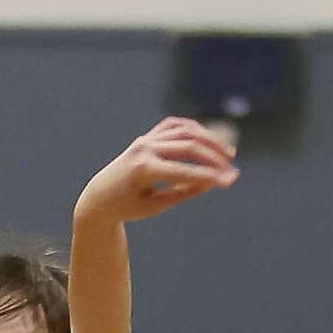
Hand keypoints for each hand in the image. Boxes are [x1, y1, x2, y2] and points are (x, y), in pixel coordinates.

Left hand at [75, 117, 237, 225]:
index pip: (183, 171)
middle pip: (188, 145)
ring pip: (185, 131)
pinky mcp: (148, 136)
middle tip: (232, 170)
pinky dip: (195, 130)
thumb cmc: (128, 207)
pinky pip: (176, 126)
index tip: (230, 181)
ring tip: (228, 154)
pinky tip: (210, 142)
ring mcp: (146, 139)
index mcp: (142, 170)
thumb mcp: (155, 206)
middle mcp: (144, 149)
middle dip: (214, 158)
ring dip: (210, 140)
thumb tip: (212, 179)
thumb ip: (183, 192)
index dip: (209, 176)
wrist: (99, 197)